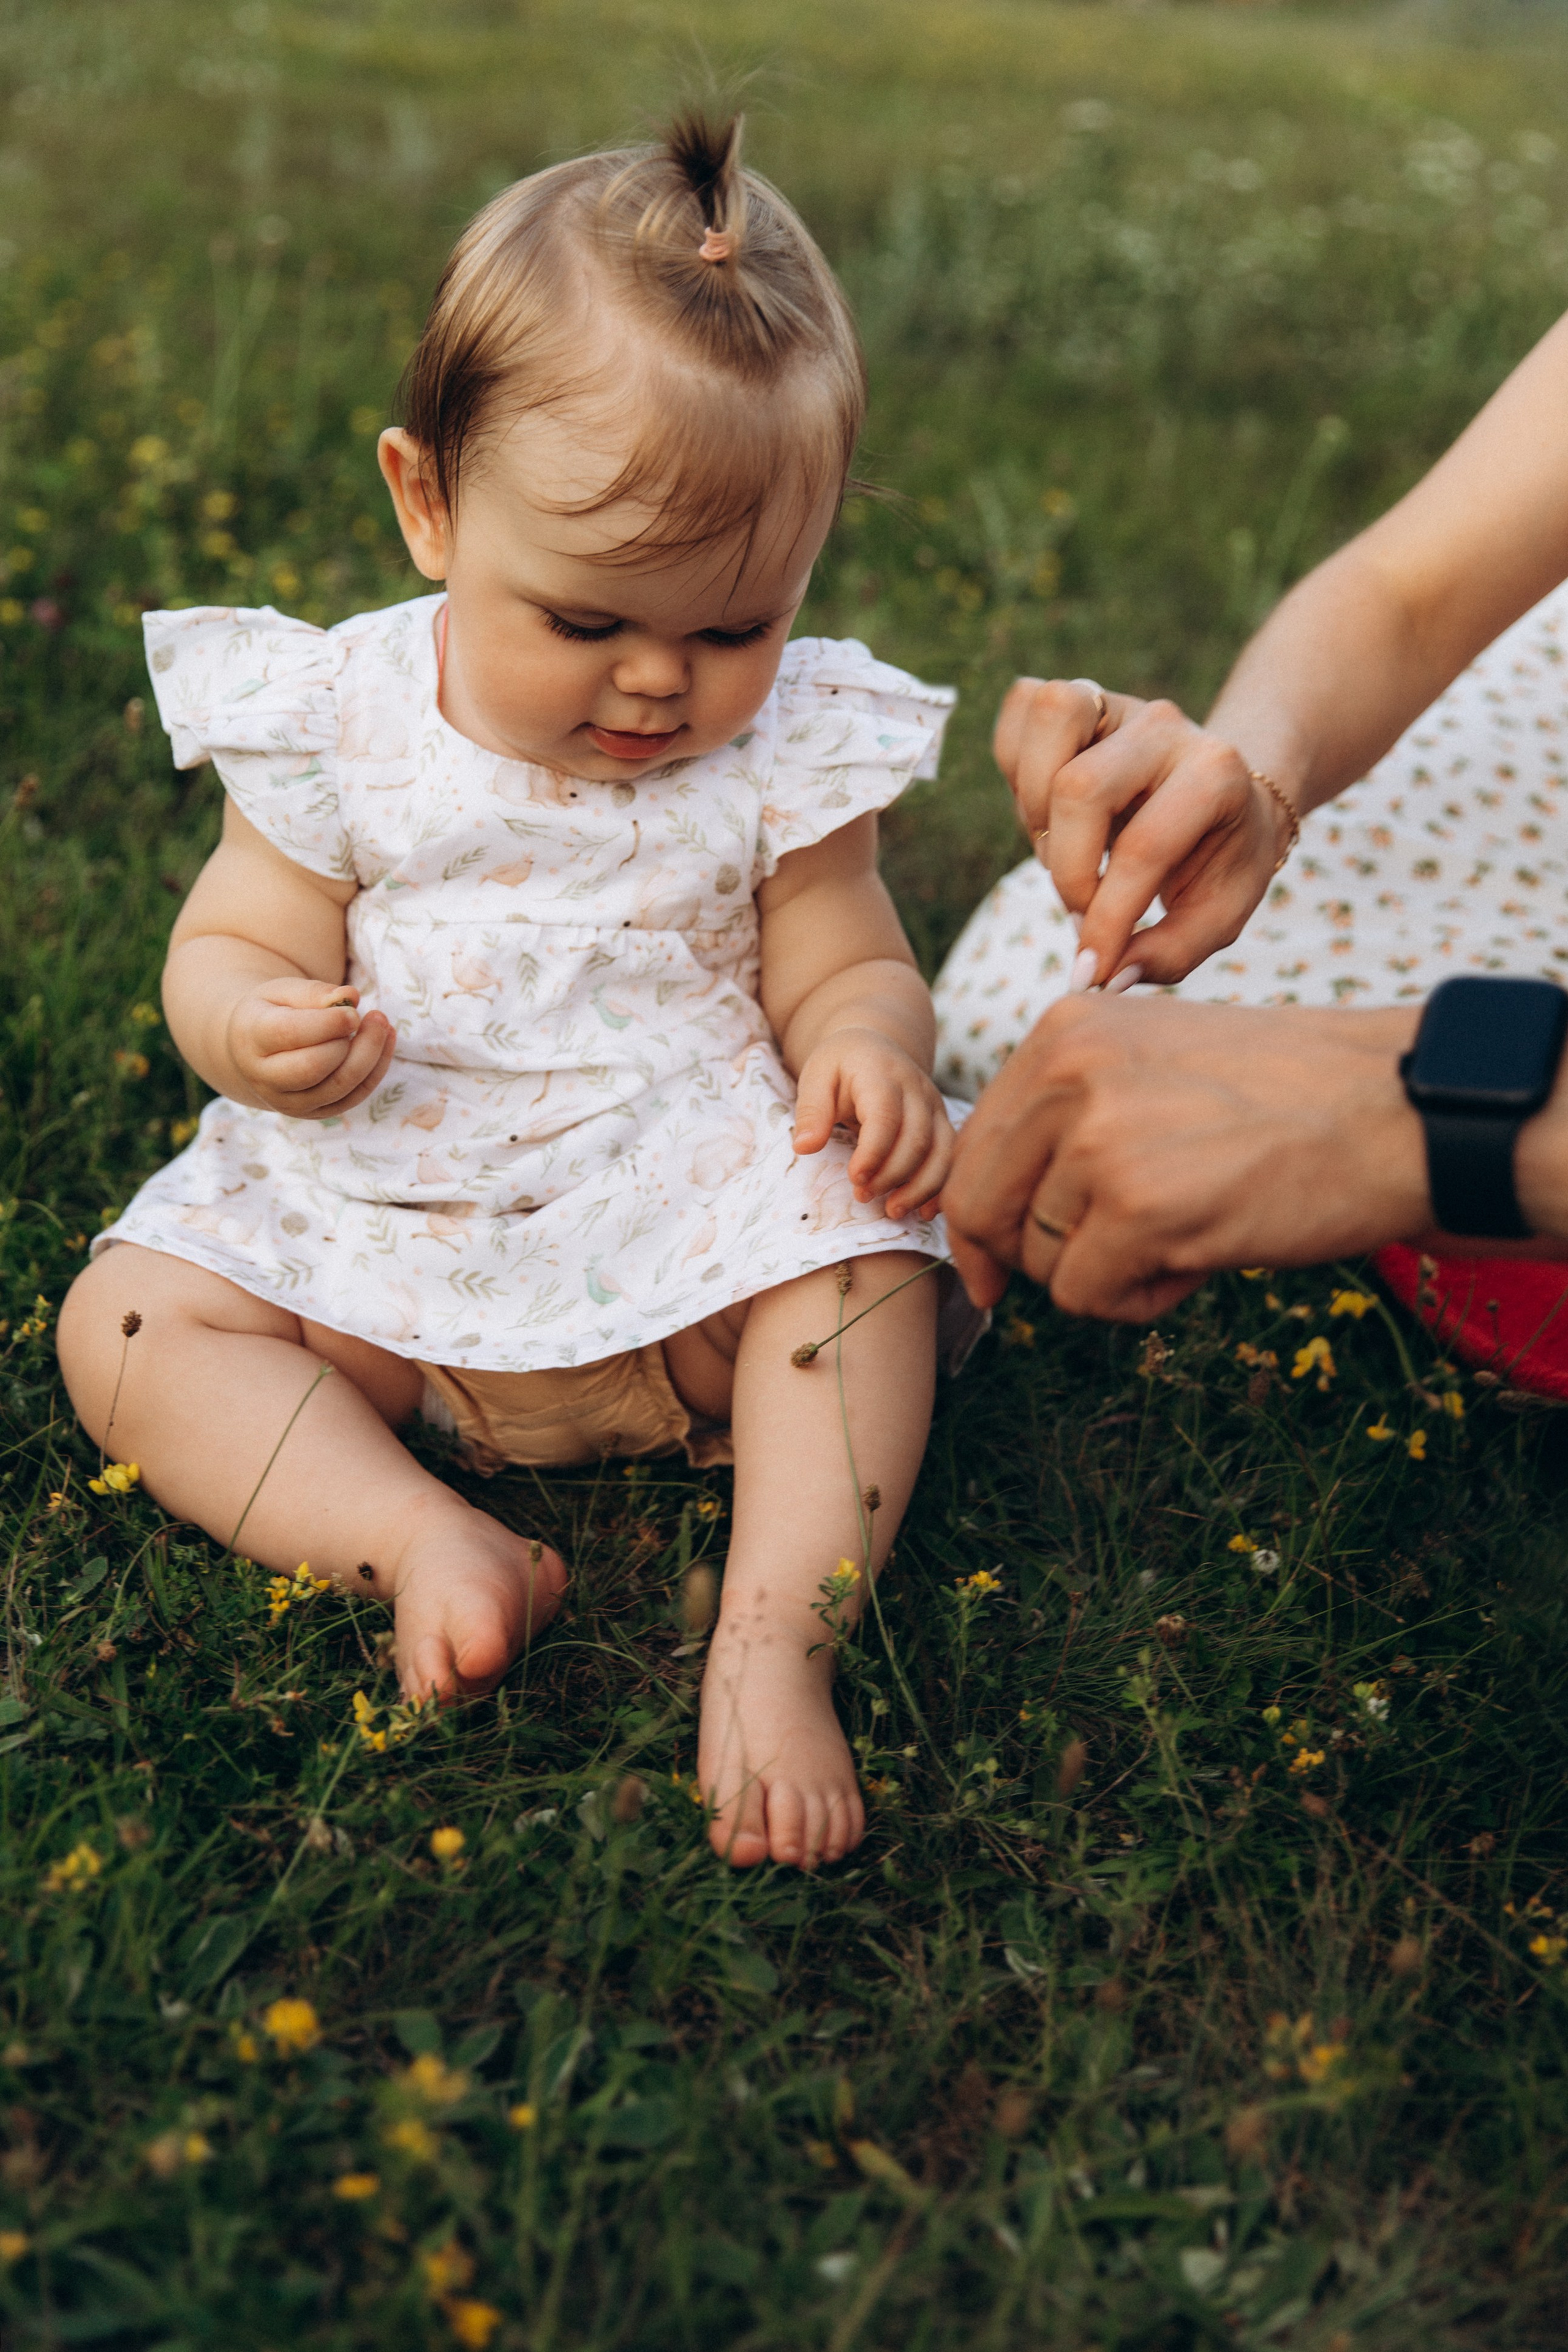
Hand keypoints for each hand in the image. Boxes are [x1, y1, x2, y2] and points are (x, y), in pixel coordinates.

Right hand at [225, 978, 395, 1118]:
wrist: (254, 1052)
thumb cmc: (272, 1013)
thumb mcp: (282, 992)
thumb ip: (314, 992)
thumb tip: (350, 996)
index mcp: (252, 1039)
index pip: (291, 1034)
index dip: (328, 1023)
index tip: (353, 1011)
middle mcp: (266, 1078)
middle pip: (316, 1066)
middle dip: (353, 1042)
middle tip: (375, 1016)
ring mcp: (290, 1102)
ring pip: (340, 1086)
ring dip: (371, 1055)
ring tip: (383, 1025)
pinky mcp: (315, 1113)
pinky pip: (354, 1096)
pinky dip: (376, 1069)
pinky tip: (386, 1041)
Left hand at [793, 1027, 954, 1219]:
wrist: (874, 1047)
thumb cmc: (840, 1065)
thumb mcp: (816, 1077)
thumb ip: (811, 1110)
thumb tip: (804, 1148)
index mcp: (882, 1074)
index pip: (885, 1116)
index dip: (873, 1152)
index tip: (854, 1179)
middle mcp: (917, 1090)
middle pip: (916, 1140)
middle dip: (892, 1176)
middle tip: (863, 1197)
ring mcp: (935, 1107)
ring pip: (942, 1153)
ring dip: (920, 1188)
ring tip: (893, 1211)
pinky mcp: (943, 1124)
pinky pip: (951, 1159)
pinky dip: (941, 1188)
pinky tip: (923, 1211)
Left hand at [942, 995, 1431, 1320]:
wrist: (1394, 1112)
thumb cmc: (1283, 1098)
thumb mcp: (1152, 1063)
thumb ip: (1067, 1114)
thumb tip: (981, 1213)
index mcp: (1064, 1030)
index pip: (974, 1147)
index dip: (981, 1221)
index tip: (995, 1265)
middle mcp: (1069, 1073)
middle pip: (982, 1207)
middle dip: (1026, 1257)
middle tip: (1093, 1268)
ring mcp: (1101, 1140)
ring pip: (1041, 1260)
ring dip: (1105, 1272)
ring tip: (1184, 1233)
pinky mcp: (1139, 1209)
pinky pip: (1087, 1295)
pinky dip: (1138, 1300)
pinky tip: (1196, 1262)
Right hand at [994, 678, 1294, 988]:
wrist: (1231, 793)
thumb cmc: (1221, 858)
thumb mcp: (1218, 915)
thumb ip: (1169, 954)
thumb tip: (1103, 978)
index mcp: (1217, 774)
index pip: (1143, 849)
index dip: (1106, 920)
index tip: (1092, 967)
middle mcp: (1167, 726)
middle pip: (1079, 787)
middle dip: (1066, 868)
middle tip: (1082, 906)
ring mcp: (1119, 703)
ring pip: (1051, 716)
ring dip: (1033, 801)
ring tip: (1060, 847)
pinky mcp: (1081, 696)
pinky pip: (1022, 707)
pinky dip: (1016, 763)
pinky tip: (1045, 809)